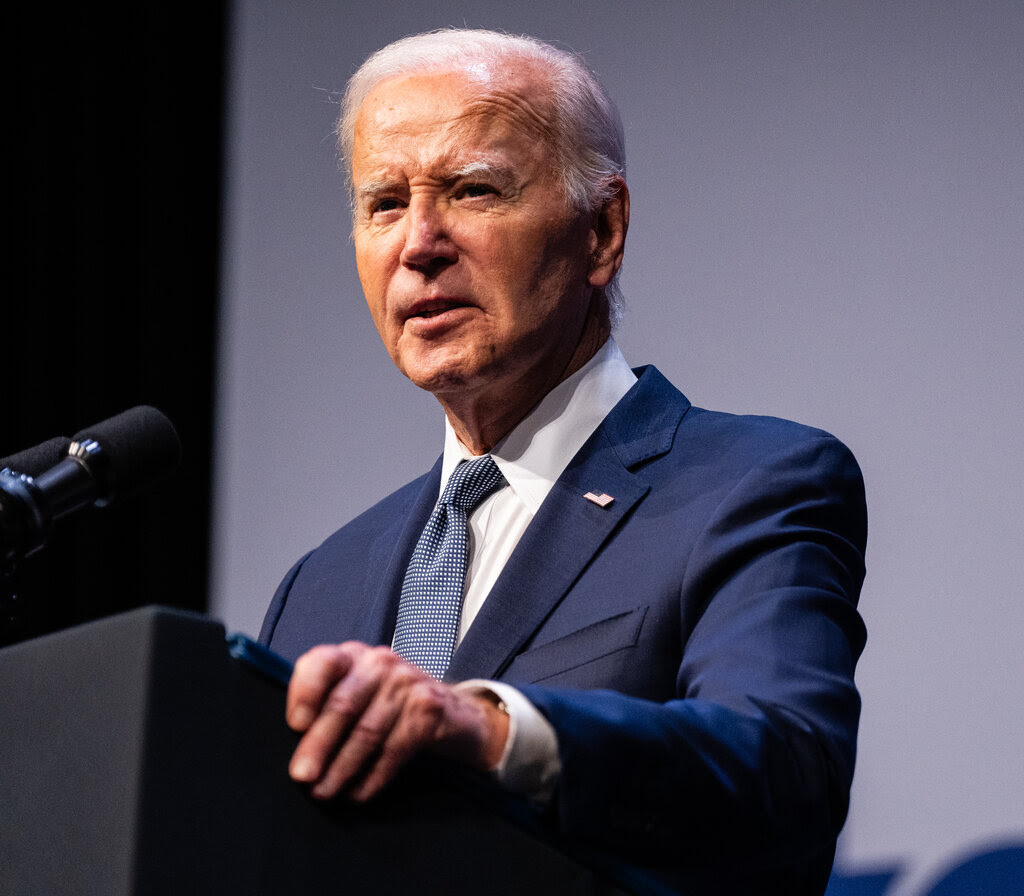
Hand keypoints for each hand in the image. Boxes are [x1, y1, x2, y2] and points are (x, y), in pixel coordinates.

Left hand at [285, 641, 509, 800]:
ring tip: (324, 792)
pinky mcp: (429, 708)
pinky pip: (395, 748)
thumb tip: (291, 745)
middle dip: (319, 744)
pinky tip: (358, 793)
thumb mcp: (356, 692)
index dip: (306, 691)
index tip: (294, 725)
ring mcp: (408, 682)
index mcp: (352, 656)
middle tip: (301, 776)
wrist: (453, 712)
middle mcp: (379, 662)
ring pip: (368, 730)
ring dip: (342, 768)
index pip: (323, 662)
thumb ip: (325, 705)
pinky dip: (373, 776)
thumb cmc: (389, 706)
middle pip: (344, 703)